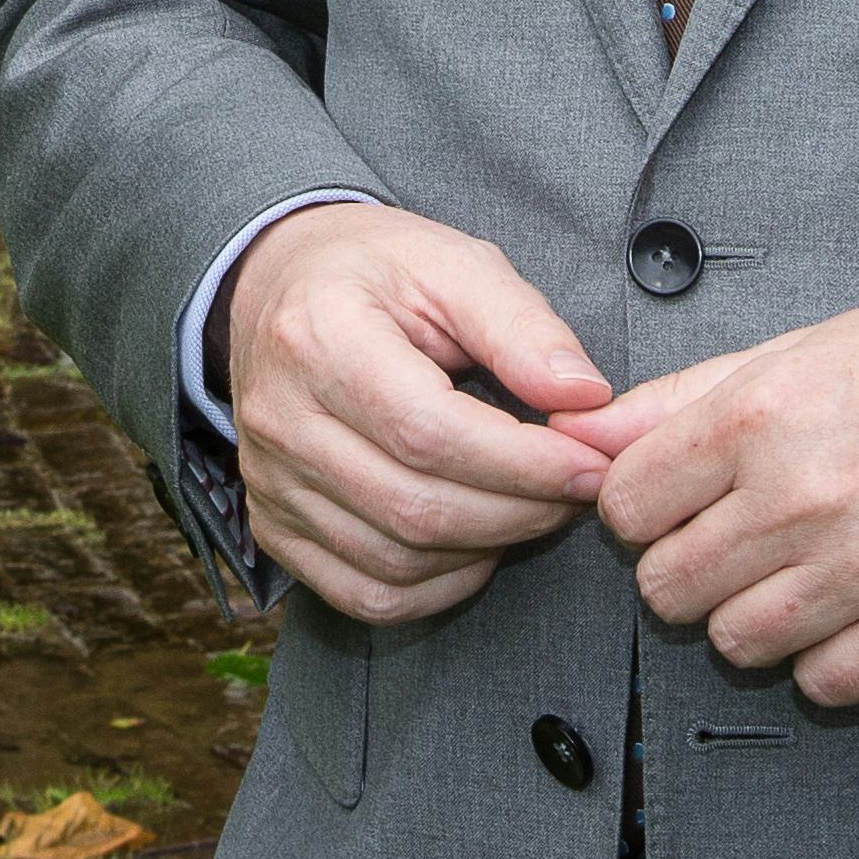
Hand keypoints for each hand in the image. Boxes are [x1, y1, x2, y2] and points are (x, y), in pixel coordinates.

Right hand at [220, 202, 615, 623]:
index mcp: (318, 336)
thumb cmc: (377, 274)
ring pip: (396, 562)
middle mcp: (278, 418)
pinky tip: (476, 544)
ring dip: (486, 550)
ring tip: (533, 507)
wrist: (280, 288)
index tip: (590, 463)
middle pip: (414, 507)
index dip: (522, 463)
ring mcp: (268, 481)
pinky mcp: (273, 526)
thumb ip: (522, 327)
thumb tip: (585, 398)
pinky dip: (437, 588)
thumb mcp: (453, 264)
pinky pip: (367, 594)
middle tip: (578, 490)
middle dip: (519, 513)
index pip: (427, 432)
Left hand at [550, 271, 858, 708]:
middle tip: (734, 537)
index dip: (642, 506)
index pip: (625, 506)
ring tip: (795, 569)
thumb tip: (578, 436)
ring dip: (749, 615)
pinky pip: (824, 684)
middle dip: (686, 565)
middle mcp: (805, 497)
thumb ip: (680, 400)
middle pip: (668, 587)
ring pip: (735, 643)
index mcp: (761, 414)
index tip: (676, 500)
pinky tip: (850, 604)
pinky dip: (825, 656)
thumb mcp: (801, 347)